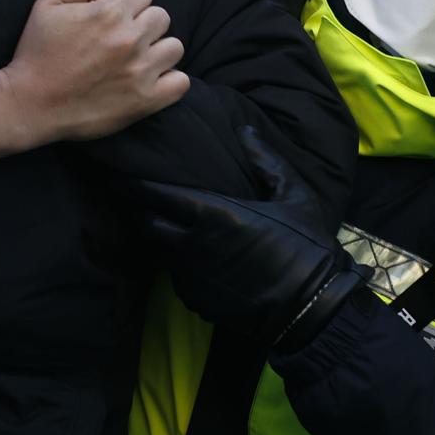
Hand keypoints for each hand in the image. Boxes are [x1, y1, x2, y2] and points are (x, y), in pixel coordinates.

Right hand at [0, 0, 186, 159]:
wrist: (30, 105)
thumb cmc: (36, 53)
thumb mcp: (45, 3)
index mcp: (109, 13)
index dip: (128, 0)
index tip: (114, 15)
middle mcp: (130, 39)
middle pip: (161, 17)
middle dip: (144, 23)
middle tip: (124, 38)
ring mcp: (140, 72)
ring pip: (174, 47)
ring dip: (158, 50)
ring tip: (137, 59)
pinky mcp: (145, 101)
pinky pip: (180, 82)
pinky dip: (169, 80)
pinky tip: (149, 79)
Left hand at [137, 126, 357, 349]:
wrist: (311, 305)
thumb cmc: (305, 244)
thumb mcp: (294, 194)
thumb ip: (266, 161)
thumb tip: (245, 130)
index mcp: (213, 214)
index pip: (157, 196)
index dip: (136, 186)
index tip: (122, 179)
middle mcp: (194, 245)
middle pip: (149, 228)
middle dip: (147, 216)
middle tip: (153, 208)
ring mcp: (193, 277)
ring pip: (163, 256)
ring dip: (168, 245)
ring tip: (180, 235)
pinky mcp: (198, 302)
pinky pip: (180, 282)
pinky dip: (186, 272)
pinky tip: (205, 267)